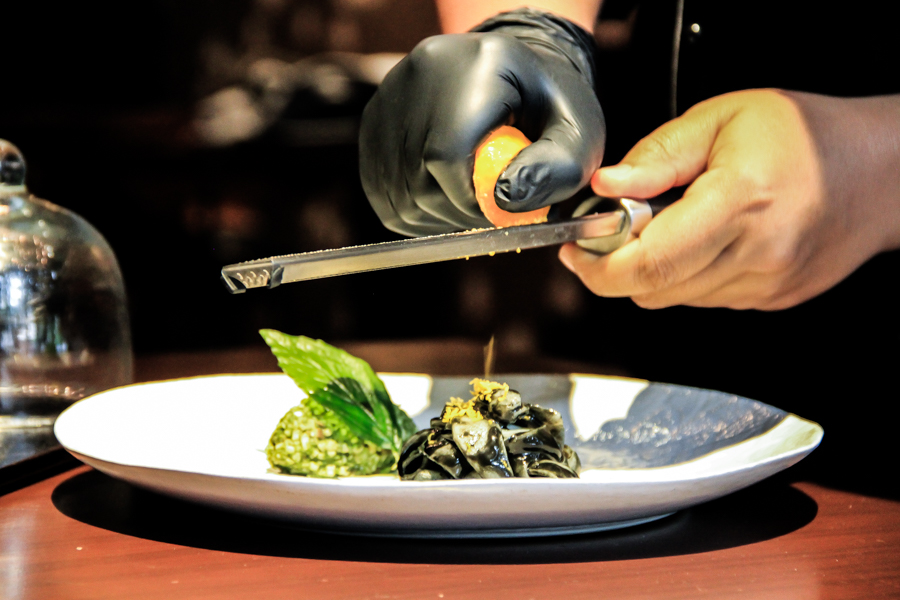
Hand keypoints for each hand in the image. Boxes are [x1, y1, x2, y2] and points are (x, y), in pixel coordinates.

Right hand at [358, 8, 604, 235]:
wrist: (518, 78)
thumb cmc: (552, 111)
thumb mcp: (579, 136)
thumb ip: (554, 171)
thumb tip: (503, 202)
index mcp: (477, 66)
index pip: (447, 155)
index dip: (471, 202)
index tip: (501, 213)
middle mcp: (421, 72)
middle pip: (417, 179)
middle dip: (457, 215)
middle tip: (491, 213)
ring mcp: (390, 97)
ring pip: (396, 193)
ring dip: (436, 219)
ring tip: (471, 204)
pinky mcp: (374, 123)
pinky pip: (381, 192)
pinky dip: (413, 212)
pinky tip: (445, 201)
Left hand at [559, 89, 899, 309]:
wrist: (880, 170)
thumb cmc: (805, 135)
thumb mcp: (722, 119)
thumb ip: (658, 156)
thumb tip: (606, 186)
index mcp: (740, 202)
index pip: (649, 262)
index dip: (598, 265)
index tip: (576, 248)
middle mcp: (756, 254)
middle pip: (652, 290)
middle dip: (613, 268)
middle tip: (607, 234)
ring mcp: (766, 285)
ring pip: (674, 299)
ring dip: (652, 270)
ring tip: (668, 226)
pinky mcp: (772, 299)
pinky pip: (704, 299)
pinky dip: (686, 276)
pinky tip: (703, 241)